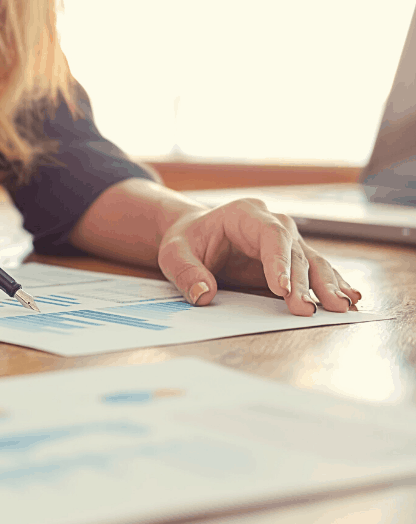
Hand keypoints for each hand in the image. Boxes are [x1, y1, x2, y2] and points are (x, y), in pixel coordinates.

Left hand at [157, 198, 362, 315]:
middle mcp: (273, 224)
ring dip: (327, 285)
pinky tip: (349, 299)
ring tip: (341, 306)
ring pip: (312, 262)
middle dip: (303, 282)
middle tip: (307, 309)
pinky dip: (332, 284)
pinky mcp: (292, 260)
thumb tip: (203, 295)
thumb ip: (186, 273)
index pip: (270, 236)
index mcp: (246, 214)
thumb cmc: (186, 242)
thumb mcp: (174, 254)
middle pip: (295, 252)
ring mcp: (287, 241)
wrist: (194, 236)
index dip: (278, 262)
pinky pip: (316, 271)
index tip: (282, 289)